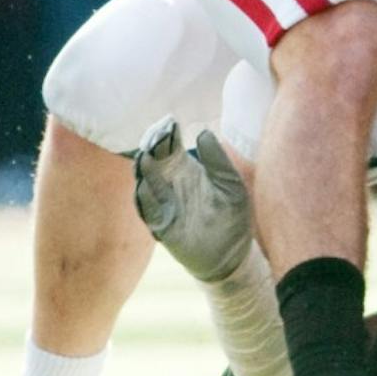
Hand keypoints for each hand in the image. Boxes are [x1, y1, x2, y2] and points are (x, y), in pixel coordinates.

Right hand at [134, 117, 251, 283]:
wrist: (233, 253)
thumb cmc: (232, 214)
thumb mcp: (231, 183)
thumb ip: (218, 160)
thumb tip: (204, 132)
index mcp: (187, 170)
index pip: (170, 147)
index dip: (166, 134)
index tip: (167, 122)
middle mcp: (171, 184)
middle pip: (154, 161)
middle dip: (151, 147)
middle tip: (153, 135)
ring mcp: (164, 205)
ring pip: (146, 183)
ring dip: (143, 171)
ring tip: (145, 157)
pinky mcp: (162, 227)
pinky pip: (149, 211)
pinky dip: (145, 199)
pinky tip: (145, 186)